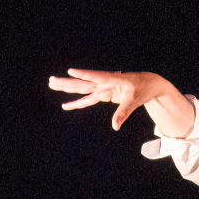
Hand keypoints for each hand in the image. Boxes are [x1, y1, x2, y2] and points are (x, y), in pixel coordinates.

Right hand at [48, 69, 193, 135]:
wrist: (148, 84)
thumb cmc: (142, 89)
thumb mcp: (134, 101)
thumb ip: (123, 112)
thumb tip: (115, 126)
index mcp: (112, 79)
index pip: (96, 76)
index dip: (84, 75)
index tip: (71, 71)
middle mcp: (104, 82)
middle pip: (82, 83)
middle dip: (67, 83)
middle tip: (51, 81)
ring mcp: (102, 88)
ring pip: (81, 89)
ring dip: (67, 88)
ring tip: (52, 84)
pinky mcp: (103, 94)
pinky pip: (88, 100)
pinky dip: (77, 103)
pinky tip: (66, 106)